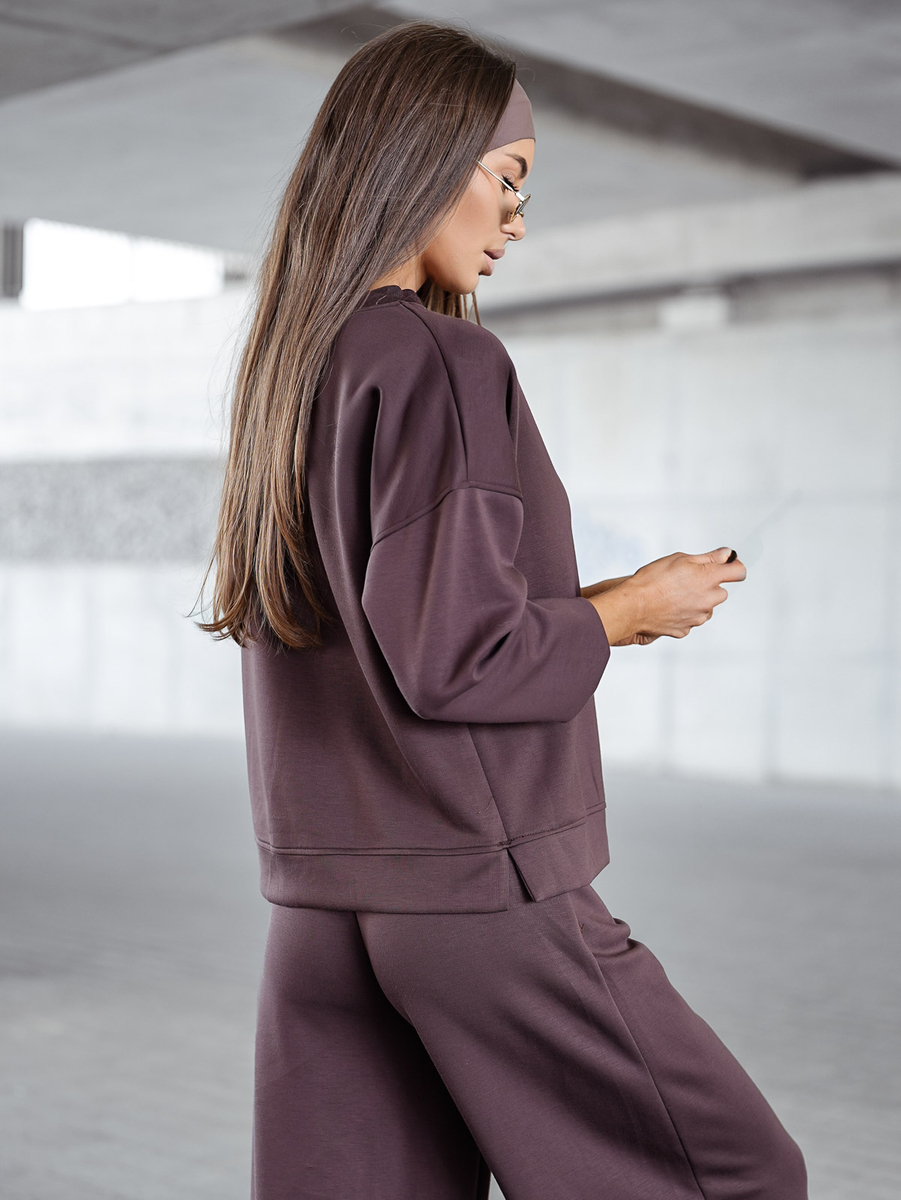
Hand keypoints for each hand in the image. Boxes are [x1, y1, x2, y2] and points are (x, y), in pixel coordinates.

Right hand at [587, 547, 745, 645]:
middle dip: (709, 586)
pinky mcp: (686, 629)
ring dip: (697, 601)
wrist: (633, 606)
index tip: (727, 565)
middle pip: (721, 592)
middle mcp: (708, 600)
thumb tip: (726, 555)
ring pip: (705, 607)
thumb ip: (708, 558)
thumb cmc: (652, 580)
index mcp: (709, 579)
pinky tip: (668, 606)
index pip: (738, 572)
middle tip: (687, 580)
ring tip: (674, 594)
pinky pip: (690, 619)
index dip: (733, 566)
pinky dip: (683, 613)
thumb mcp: (681, 559)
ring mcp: (698, 617)